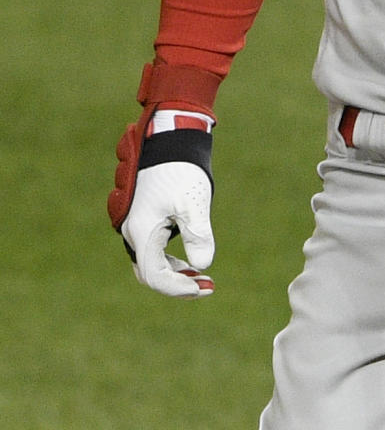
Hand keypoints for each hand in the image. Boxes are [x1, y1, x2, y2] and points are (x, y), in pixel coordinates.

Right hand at [120, 162, 214, 297]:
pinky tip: (190, 261)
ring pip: (151, 262)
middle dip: (178, 284)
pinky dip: (169, 260)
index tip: (203, 288)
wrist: (168, 140)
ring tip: (201, 276)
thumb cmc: (181, 170)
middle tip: (207, 286)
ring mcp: (135, 225)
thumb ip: (198, 234)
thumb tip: (203, 264)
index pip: (155, 276)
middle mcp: (132, 231)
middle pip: (150, 273)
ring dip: (175, 273)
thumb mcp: (193, 203)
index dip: (179, 288)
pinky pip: (152, 250)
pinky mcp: (143, 219)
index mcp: (142, 231)